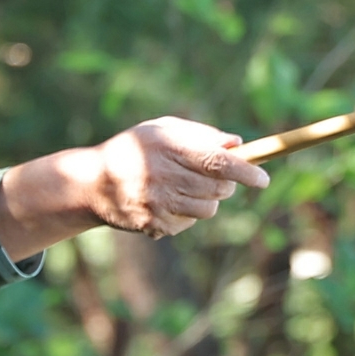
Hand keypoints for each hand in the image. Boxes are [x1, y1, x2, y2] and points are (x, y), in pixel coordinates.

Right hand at [0, 117, 270, 258]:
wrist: (91, 184)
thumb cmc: (133, 150)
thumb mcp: (161, 130)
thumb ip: (200, 134)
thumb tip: (237, 144)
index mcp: (168, 148)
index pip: (218, 162)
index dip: (246, 171)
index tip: (263, 180)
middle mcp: (163, 177)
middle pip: (218, 188)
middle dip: (228, 184)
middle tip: (219, 176)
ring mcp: (158, 204)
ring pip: (208, 209)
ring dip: (208, 199)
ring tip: (188, 188)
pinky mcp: (154, 225)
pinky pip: (189, 222)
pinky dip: (187, 214)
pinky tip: (167, 202)